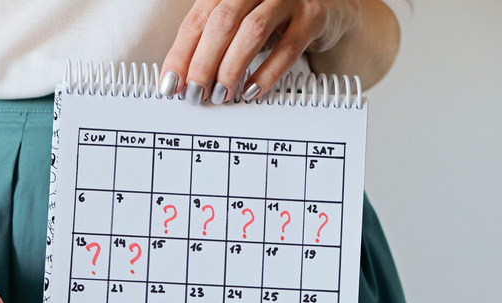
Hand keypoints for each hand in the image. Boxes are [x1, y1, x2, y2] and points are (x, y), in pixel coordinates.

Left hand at [160, 0, 360, 103]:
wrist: (330, 8)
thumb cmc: (276, 19)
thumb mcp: (239, 24)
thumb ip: (213, 44)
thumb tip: (183, 80)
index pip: (197, 20)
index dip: (181, 54)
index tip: (170, 84)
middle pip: (221, 23)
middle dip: (203, 63)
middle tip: (195, 94)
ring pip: (252, 32)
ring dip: (231, 68)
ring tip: (222, 95)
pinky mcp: (313, 15)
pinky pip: (288, 48)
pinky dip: (267, 73)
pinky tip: (252, 91)